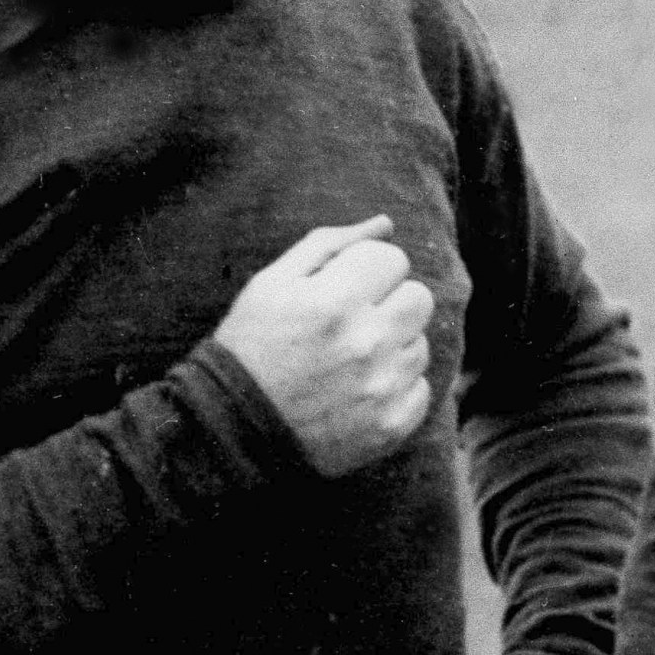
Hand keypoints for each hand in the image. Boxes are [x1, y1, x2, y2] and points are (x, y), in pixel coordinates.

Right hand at [213, 216, 436, 477]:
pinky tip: (357, 393)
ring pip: (420, 344)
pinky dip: (396, 389)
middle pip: (419, 298)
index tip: (342, 290)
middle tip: (352, 323)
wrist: (234, 430)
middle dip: (389, 303)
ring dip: (392, 347)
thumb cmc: (252, 345)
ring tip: (349, 362)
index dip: (367, 270)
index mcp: (335, 301)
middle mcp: (366, 343)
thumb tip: (385, 224)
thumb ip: (330, 244)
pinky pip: (420, 389)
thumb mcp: (273, 282)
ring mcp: (382, 388)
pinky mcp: (391, 425)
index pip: (394, 258)